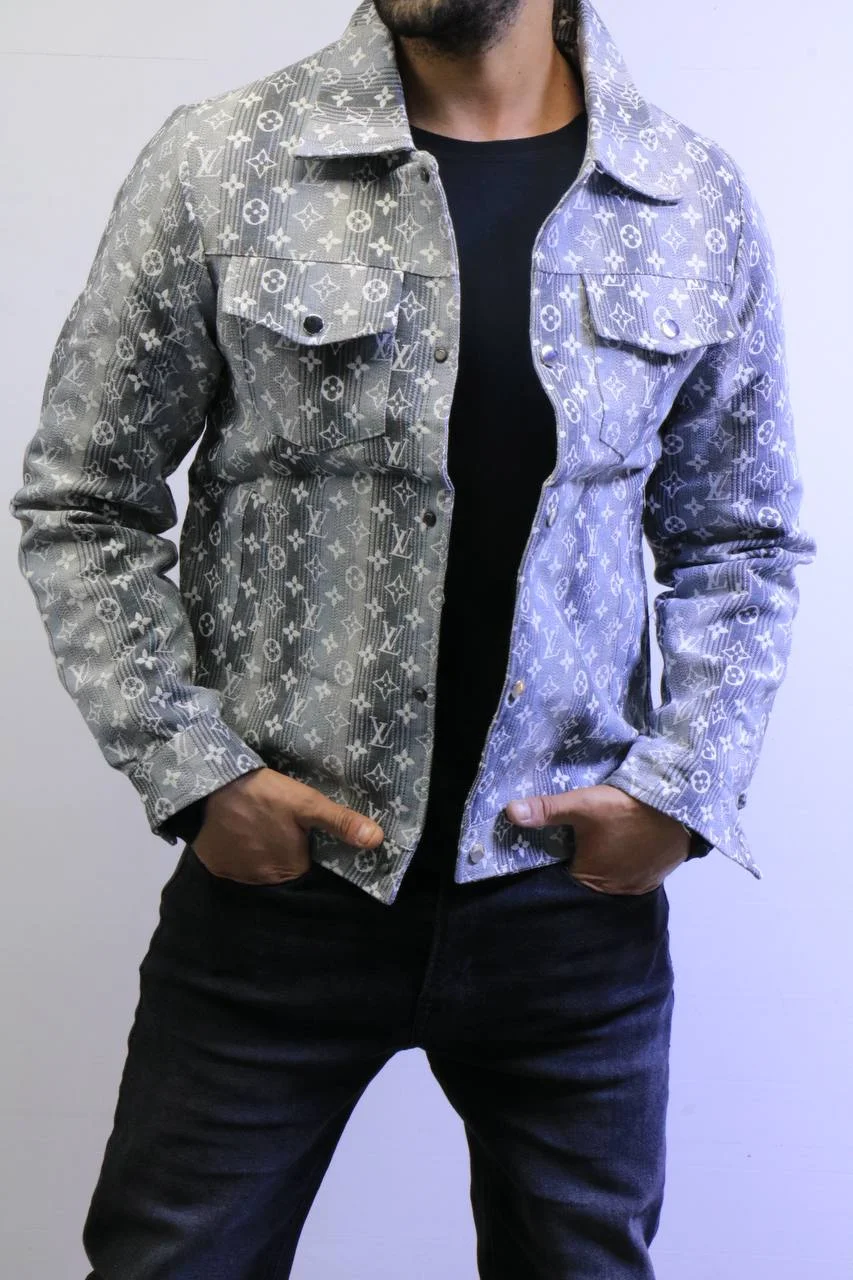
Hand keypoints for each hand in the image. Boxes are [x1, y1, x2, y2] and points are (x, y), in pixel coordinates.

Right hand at [192, 767, 383, 884]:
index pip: (310, 866)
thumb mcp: (306, 803)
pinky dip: (239, 851)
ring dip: (262, 851)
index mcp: (291, 870)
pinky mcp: (217, 867)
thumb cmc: (263, 795)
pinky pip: (236, 863)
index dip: (309, 848)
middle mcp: (265, 882)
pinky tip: (241, 830)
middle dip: (286, 850)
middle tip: (280, 824)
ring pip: (260, 867)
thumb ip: (341, 822)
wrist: (207, 788)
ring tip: (261, 824)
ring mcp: (237, 877)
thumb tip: (378, 840)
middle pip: (285, 868)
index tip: (304, 833)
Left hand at [504, 784, 688, 894]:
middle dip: (576, 863)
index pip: (559, 879)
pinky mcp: (653, 877)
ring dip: (601, 864)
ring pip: (608, 877)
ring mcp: (635, 887)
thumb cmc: (627, 809)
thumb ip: (546, 810)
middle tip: (570, 843)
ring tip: (594, 844)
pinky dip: (621, 863)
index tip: (545, 848)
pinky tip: (618, 846)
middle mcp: (612, 892)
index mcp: (589, 879)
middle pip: (584, 880)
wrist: (683, 808)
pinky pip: (628, 874)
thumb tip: (509, 812)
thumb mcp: (583, 804)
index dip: (551, 864)